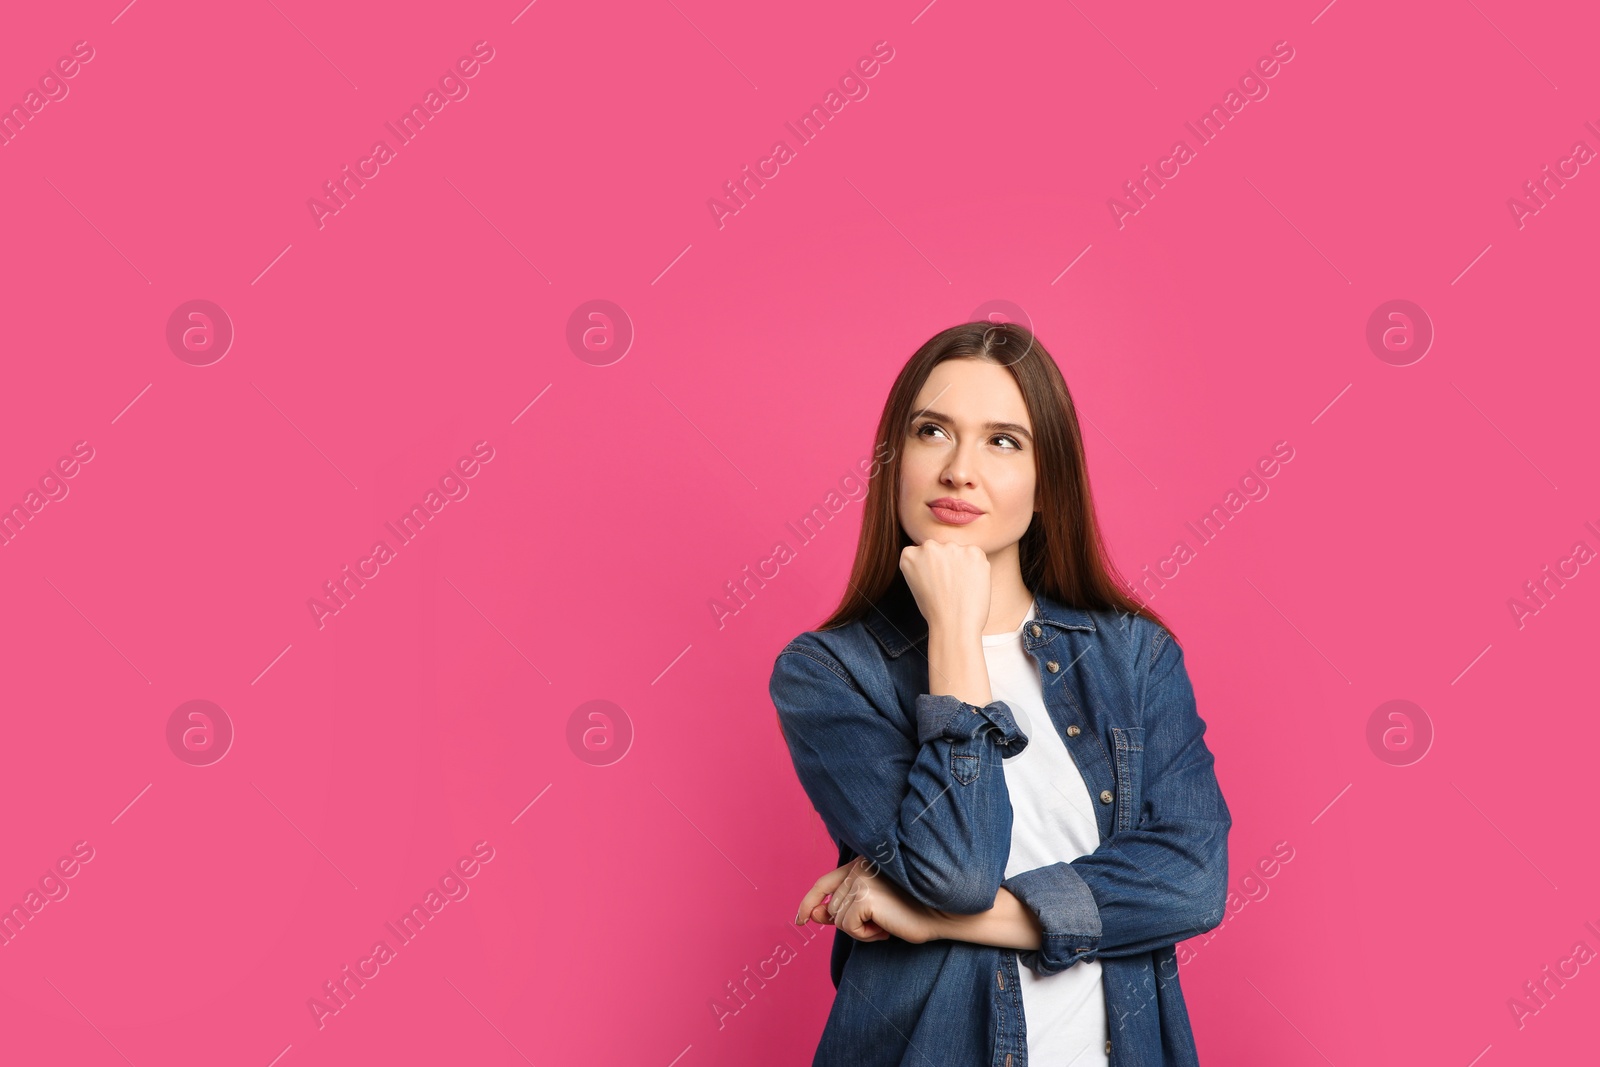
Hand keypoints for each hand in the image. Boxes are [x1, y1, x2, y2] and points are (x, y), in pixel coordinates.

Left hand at [794, 858, 940, 944]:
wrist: (944, 914)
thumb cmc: (914, 911)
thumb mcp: (873, 908)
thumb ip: (844, 907)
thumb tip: (813, 916)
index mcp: (861, 862)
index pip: (825, 883)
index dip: (810, 901)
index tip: (801, 919)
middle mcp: (858, 867)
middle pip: (834, 908)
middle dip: (853, 923)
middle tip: (884, 923)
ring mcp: (860, 880)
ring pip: (839, 919)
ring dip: (861, 931)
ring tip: (887, 924)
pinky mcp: (863, 896)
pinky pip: (847, 927)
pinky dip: (865, 936)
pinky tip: (886, 929)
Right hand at [900, 540, 990, 639]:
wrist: (954, 625)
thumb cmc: (936, 611)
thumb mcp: (917, 585)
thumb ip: (924, 565)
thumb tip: (940, 557)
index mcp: (909, 554)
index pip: (923, 554)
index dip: (931, 571)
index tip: (934, 584)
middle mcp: (928, 546)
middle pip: (941, 550)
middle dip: (947, 565)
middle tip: (949, 587)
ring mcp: (951, 547)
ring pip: (959, 552)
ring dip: (962, 565)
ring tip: (961, 588)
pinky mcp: (974, 551)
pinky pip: (976, 556)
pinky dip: (977, 568)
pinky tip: (971, 585)